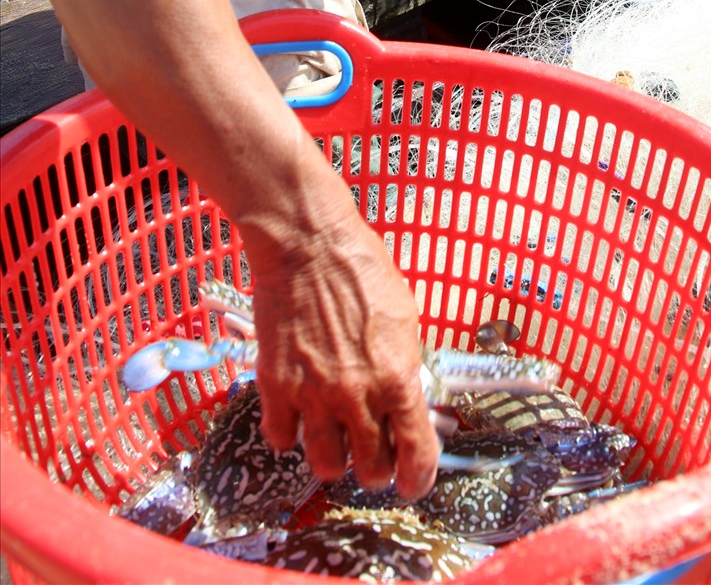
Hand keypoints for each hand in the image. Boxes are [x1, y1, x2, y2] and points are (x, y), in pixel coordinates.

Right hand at [243, 162, 438, 499]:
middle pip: (371, 470)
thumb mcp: (406, 316)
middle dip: (377, 467)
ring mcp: (313, 394)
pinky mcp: (276, 385)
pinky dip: (292, 434)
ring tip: (336, 437)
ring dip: (336, 458)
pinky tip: (300, 414)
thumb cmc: (362, 268)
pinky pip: (283, 438)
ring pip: (326, 466)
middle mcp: (357, 395)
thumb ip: (406, 365)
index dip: (418, 478)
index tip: (413, 482)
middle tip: (373, 451)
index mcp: (397, 377)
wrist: (307, 242)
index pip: (416, 454)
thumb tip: (408, 401)